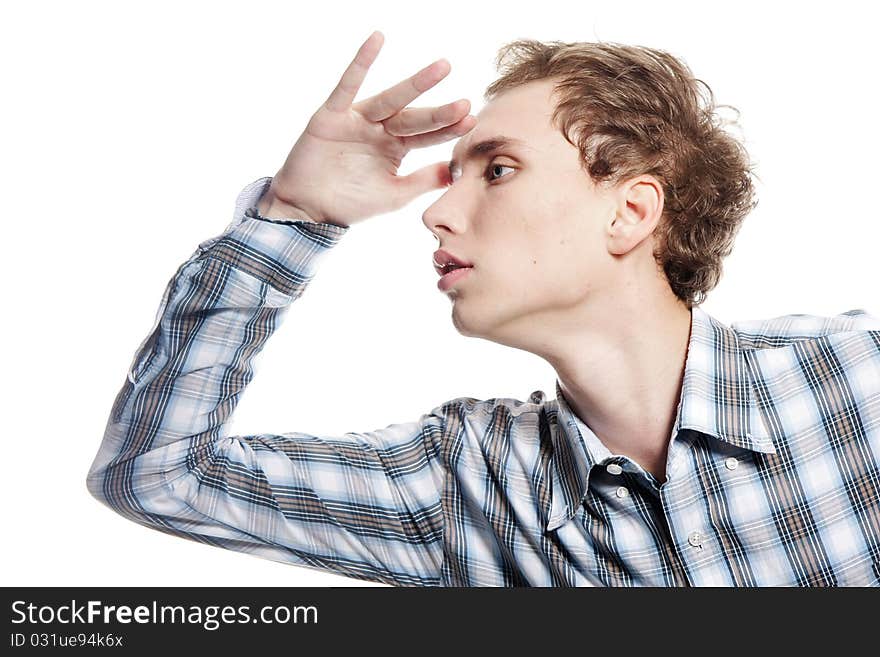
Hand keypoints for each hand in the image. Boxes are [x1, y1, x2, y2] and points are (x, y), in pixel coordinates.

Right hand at [258, 31, 475, 226]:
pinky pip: (348, 84)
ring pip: (391, 100)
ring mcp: (358, 120)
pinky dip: (361, 62)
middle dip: (439, 112)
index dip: (448, 129)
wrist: (309, 210)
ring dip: (416, 84)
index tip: (472, 121)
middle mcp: (380, 130)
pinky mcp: (333, 115)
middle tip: (465, 103)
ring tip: (443, 68)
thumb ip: (422, 181)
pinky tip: (377, 39)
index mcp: (396, 148)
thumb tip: (456, 171)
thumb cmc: (350, 203)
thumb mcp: (393, 195)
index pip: (428, 136)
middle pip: (415, 118)